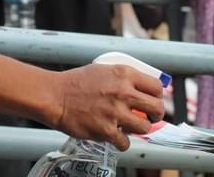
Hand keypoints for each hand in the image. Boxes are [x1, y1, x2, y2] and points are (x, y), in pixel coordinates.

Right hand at [46, 64, 164, 150]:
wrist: (55, 96)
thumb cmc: (76, 83)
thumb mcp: (104, 70)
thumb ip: (123, 78)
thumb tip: (140, 89)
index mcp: (124, 74)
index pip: (156, 86)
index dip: (158, 96)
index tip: (154, 101)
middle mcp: (123, 92)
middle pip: (156, 108)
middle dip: (156, 115)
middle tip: (150, 117)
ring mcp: (115, 112)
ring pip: (145, 127)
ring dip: (140, 129)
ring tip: (131, 127)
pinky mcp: (106, 130)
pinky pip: (125, 142)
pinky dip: (122, 142)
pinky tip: (116, 137)